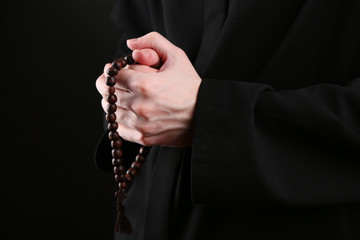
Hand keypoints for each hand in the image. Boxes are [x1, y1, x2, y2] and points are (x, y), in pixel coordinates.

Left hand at [96, 32, 201, 146]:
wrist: (205, 115)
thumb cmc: (191, 86)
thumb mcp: (176, 56)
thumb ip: (153, 42)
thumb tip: (130, 44)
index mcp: (144, 84)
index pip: (109, 76)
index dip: (111, 71)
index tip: (118, 70)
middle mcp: (139, 105)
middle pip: (106, 93)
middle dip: (110, 85)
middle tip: (121, 83)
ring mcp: (140, 124)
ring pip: (110, 111)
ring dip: (115, 102)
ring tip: (129, 97)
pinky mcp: (142, 137)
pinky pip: (118, 128)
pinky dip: (121, 120)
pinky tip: (132, 113)